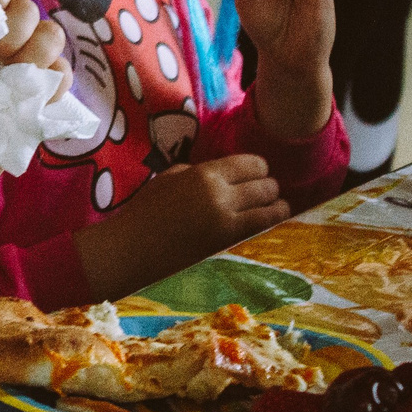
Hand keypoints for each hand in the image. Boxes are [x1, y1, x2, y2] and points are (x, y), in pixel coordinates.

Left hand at [0, 0, 71, 180]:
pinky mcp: (51, 83)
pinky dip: (46, 86)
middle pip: (29, 8)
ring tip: (8, 81)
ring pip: (53, 35)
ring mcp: (35, 55)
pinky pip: (64, 72)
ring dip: (31, 57)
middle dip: (13, 33)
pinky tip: (24, 99)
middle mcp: (13, 29)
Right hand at [75, 154, 289, 298]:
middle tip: (269, 190)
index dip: (259, 167)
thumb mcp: (169, 178)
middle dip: (269, 186)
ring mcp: (225, 218)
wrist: (133, 248)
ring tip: (279, 205)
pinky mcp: (227, 240)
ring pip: (269, 204)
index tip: (259, 173)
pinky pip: (262, 225)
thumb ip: (197, 172)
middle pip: (264, 183)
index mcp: (204, 173)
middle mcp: (219, 192)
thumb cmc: (145, 211)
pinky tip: (277, 216)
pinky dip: (273, 218)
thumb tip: (220, 175)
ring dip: (276, 203)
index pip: (250, 163)